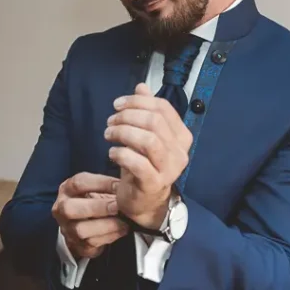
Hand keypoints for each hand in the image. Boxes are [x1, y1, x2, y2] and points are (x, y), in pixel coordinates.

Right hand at [52, 173, 127, 259]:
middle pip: (70, 208)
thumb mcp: (96, 189)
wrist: (84, 227)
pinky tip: (121, 230)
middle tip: (118, 206)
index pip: (79, 183)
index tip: (120, 185)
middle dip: (97, 207)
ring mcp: (67, 229)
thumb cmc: (94, 202)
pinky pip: (91, 243)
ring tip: (124, 221)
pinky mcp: (76, 245)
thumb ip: (108, 184)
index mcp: (67, 190)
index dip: (100, 183)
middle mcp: (61, 209)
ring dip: (106, 225)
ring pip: (81, 229)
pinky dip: (109, 237)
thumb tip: (130, 174)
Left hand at [105, 83, 191, 229]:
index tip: (117, 105)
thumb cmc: (145, 165)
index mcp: (181, 136)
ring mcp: (169, 169)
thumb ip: (146, 111)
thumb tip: (141, 87)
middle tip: (110, 121)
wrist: (144, 202)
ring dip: (123, 133)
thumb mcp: (145, 136)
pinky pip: (137, 163)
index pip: (163, 108)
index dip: (138, 102)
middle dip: (127, 116)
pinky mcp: (154, 183)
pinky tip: (112, 152)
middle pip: (154, 122)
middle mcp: (180, 152)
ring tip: (108, 134)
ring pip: (148, 140)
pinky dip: (121, 154)